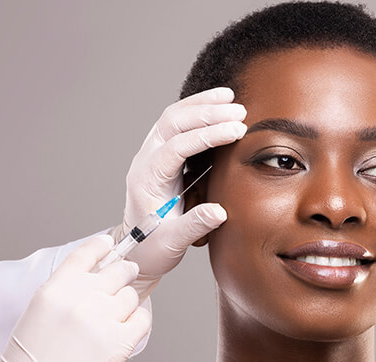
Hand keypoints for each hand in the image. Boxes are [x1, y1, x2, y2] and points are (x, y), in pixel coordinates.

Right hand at [0, 234, 151, 361]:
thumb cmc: (29, 359)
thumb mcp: (40, 310)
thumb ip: (67, 289)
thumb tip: (96, 277)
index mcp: (57, 287)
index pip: (87, 253)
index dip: (103, 246)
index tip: (111, 245)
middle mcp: (82, 298)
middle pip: (119, 270)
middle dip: (125, 273)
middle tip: (127, 276)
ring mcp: (103, 319)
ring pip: (132, 295)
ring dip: (128, 303)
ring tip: (116, 316)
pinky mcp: (120, 342)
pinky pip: (142, 319)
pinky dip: (139, 321)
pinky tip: (128, 328)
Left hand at [115, 87, 246, 297]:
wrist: (135, 249)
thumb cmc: (152, 248)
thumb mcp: (173, 242)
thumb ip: (195, 225)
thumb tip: (219, 211)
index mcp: (147, 179)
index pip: (177, 146)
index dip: (208, 135)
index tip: (237, 130)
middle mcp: (146, 160)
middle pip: (173, 122)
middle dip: (207, 112)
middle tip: (240, 111)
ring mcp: (152, 154)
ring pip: (173, 116)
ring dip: (202, 104)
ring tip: (230, 97)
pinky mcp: (162, 154)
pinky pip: (177, 124)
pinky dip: (198, 111)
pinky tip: (218, 106)